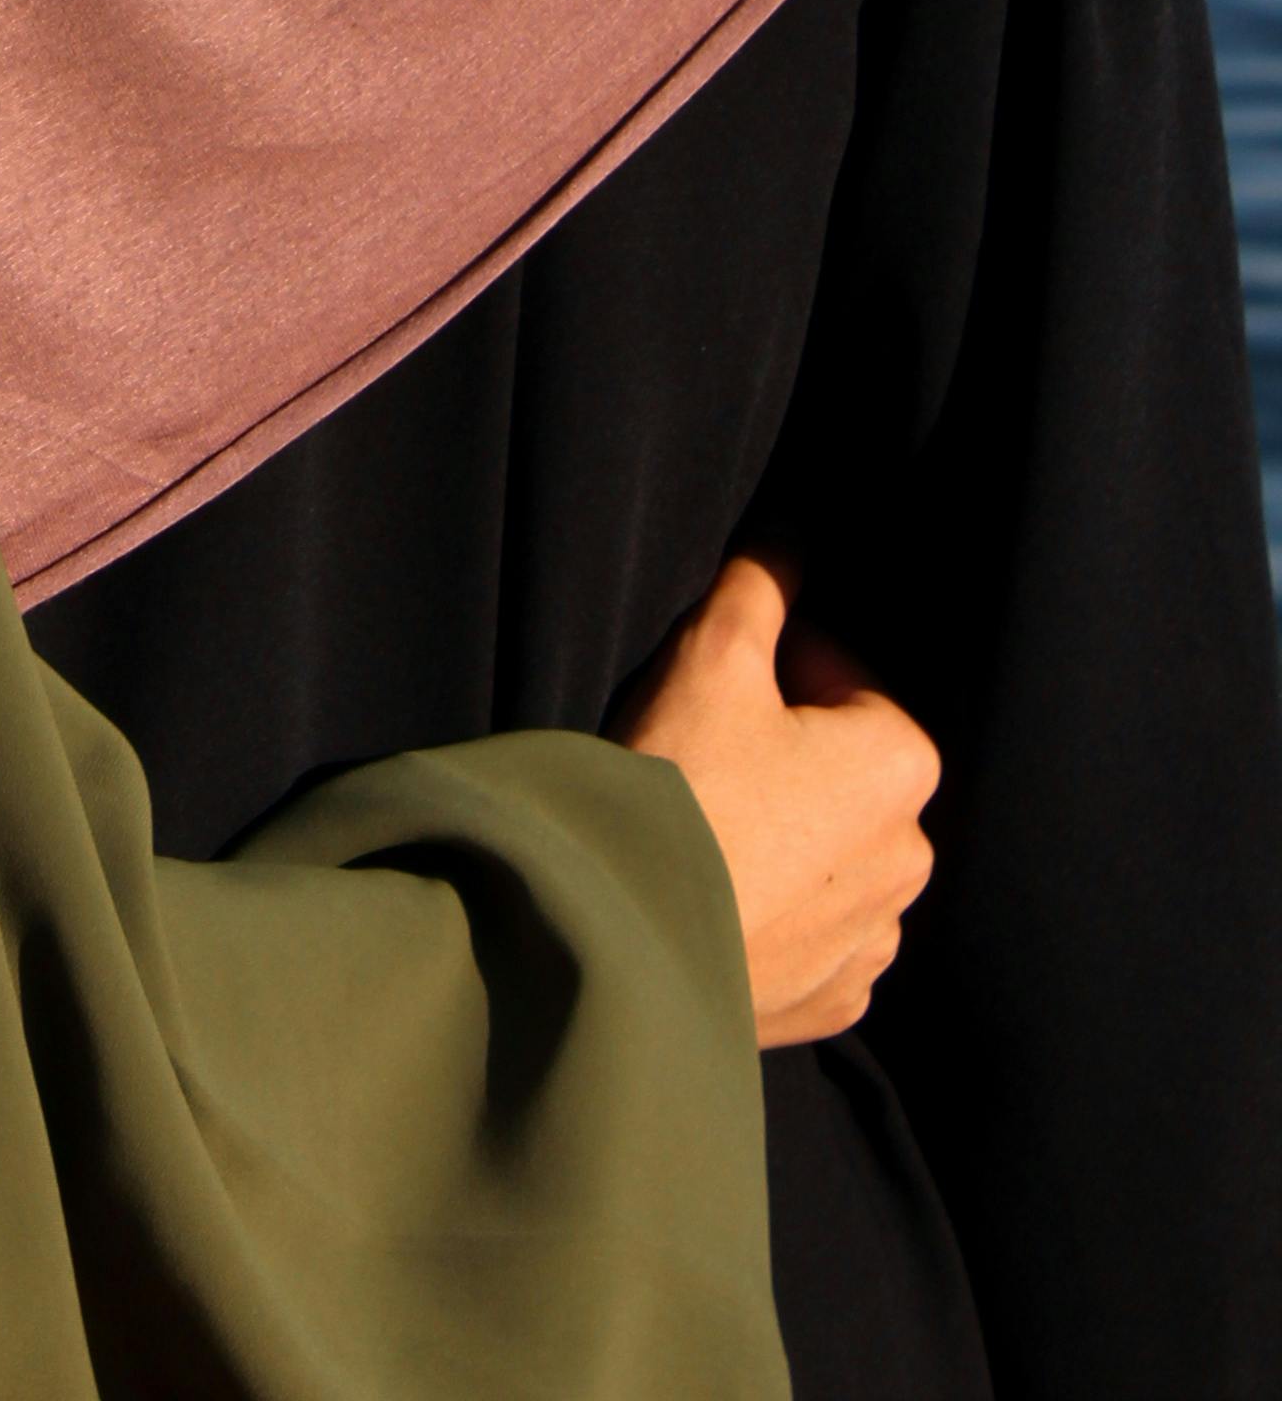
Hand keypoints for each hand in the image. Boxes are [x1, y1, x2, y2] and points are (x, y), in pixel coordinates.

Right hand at [616, 550, 938, 1046]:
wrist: (629, 936)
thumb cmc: (682, 783)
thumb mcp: (711, 656)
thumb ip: (760, 586)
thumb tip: (788, 541)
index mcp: (901, 762)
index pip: (841, 679)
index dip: (772, 669)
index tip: (716, 687)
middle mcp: (911, 857)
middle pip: (840, 773)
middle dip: (785, 756)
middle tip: (702, 757)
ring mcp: (873, 939)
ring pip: (830, 859)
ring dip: (786, 840)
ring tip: (705, 833)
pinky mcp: (833, 1000)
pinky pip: (814, 938)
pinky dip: (776, 916)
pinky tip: (717, 898)